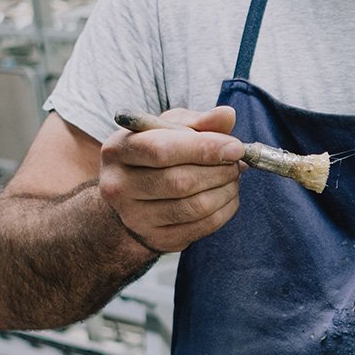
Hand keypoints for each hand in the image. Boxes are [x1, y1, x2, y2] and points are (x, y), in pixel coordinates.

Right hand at [99, 106, 243, 253]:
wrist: (132, 197)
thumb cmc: (155, 154)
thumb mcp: (169, 129)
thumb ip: (199, 122)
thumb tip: (227, 115)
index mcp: (118, 150)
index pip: (162, 151)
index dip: (203, 149)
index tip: (235, 147)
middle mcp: (118, 186)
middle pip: (180, 182)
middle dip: (219, 170)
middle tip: (236, 162)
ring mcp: (135, 217)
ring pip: (194, 206)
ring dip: (225, 190)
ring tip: (234, 177)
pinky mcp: (157, 239)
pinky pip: (202, 226)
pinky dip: (225, 210)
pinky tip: (228, 196)